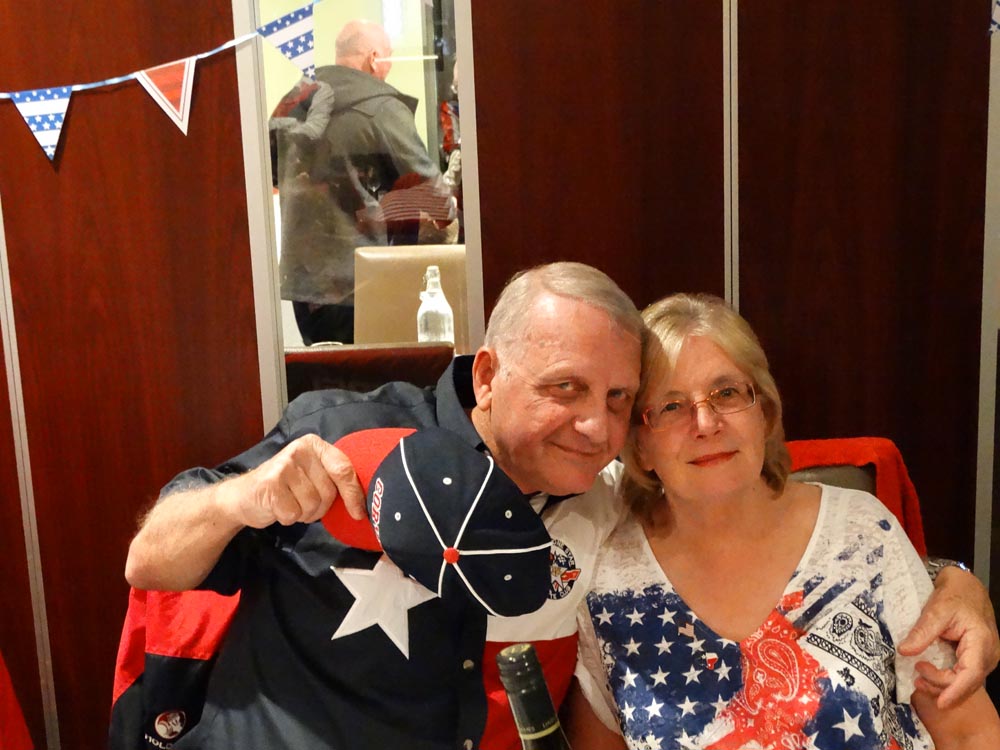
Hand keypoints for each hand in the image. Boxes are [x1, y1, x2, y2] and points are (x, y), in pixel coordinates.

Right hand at [225, 435, 365, 527]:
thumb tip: (365, 502)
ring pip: (312, 505)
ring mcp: (283, 465)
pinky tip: (279, 507)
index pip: (344, 469)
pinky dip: (288, 518)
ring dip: (304, 513)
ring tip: (291, 503)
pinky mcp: (270, 484)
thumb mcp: (313, 475)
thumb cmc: (286, 487)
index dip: (354, 494)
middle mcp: (300, 449)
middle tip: (304, 502)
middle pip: (329, 492)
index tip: (358, 513)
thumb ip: (335, 478)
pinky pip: (294, 513)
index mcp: (315, 445)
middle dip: (320, 507)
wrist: (244, 495)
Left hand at [898, 565, 999, 707]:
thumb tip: (905, 651)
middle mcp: (988, 654)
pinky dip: (947, 679)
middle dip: (942, 687)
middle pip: (967, 683)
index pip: (971, 674)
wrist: (966, 587)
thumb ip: (922, 632)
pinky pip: (964, 675)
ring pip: (966, 682)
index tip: (940, 702)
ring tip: (919, 678)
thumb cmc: (955, 595)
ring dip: (943, 685)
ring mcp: (985, 658)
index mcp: (981, 642)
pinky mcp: (976, 658)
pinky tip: (929, 674)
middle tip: (917, 678)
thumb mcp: (936, 610)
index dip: (955, 691)